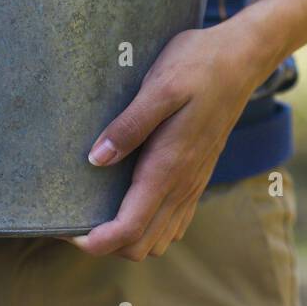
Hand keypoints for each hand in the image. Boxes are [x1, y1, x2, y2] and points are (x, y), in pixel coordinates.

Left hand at [69, 17, 277, 259]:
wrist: (243, 59)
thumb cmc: (199, 65)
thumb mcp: (160, 86)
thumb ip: (130, 125)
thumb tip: (96, 159)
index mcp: (169, 167)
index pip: (129, 229)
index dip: (93, 241)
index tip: (63, 228)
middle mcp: (182, 184)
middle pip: (141, 246)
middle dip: (104, 244)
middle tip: (72, 216)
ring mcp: (193, 183)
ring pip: (158, 239)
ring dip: (125, 239)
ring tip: (95, 211)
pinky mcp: (197, 176)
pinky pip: (173, 222)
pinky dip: (148, 227)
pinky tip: (128, 200)